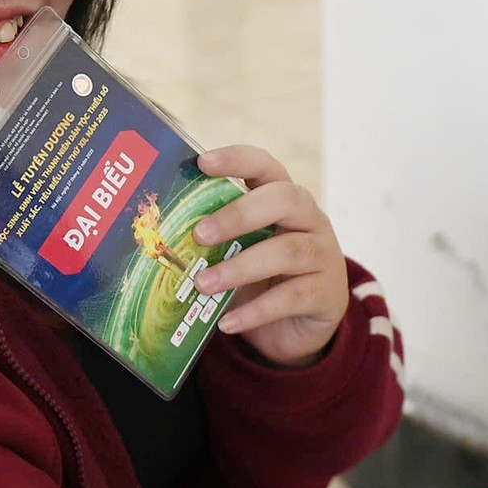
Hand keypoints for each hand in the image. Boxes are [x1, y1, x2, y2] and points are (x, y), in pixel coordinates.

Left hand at [190, 146, 349, 367]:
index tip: (202, 163)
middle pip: (284, 200)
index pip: (265, 166)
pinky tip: (227, 323)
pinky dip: (256, 311)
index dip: (237, 159)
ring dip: (240, 268)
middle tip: (200, 235)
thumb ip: (217, 240)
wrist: (301, 328)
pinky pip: (292, 298)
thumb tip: (160, 240)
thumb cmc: (264, 279)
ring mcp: (323, 255)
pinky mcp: (327, 293)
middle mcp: (310, 220)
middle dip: (239, 214)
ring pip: (288, 252)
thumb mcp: (241, 252)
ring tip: (203, 285)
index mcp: (285, 200)